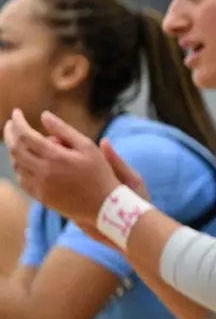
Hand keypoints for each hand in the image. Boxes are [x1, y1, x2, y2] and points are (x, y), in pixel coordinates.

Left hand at [3, 111, 126, 221]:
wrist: (103, 205)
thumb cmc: (99, 172)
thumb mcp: (87, 146)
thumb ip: (64, 130)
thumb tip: (44, 115)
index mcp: (55, 157)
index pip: (26, 135)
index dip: (18, 122)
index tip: (16, 113)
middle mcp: (43, 172)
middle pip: (15, 149)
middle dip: (10, 133)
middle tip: (11, 124)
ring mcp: (39, 186)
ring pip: (16, 164)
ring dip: (15, 150)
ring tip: (22, 142)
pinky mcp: (39, 197)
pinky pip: (22, 179)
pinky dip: (20, 166)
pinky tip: (27, 162)